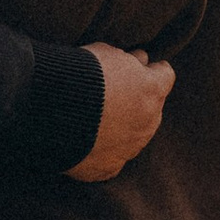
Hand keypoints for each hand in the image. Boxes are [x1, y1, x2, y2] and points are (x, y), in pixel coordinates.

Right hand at [72, 43, 172, 179]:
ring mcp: (130, 147)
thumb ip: (128, 60)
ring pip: (134, 136)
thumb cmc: (80, 74)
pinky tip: (85, 141)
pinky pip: (112, 159)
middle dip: (137, 102)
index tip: (140, 67)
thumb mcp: (107, 53)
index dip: (151, 70)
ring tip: (94, 119)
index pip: (165, 75)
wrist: (53, 107)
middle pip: (152, 109)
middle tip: (112, 94)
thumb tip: (139, 61)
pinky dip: (102, 151)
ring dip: (122, 127)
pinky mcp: (109, 167)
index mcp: (151, 90)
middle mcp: (148, 121)